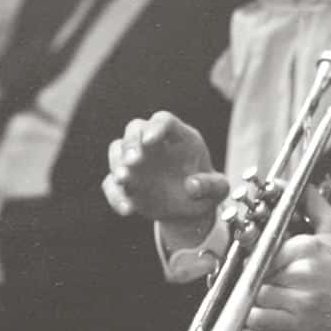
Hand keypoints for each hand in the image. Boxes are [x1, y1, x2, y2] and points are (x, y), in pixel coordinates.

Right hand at [103, 111, 226, 247]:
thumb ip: (213, 186)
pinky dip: (116, 195)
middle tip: (133, 161)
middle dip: (131, 143)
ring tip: (124, 180)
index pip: (164, 121)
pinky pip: (111, 183)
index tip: (149, 141)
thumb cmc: (206, 191)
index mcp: (180, 137)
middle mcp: (154, 145)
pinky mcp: (126, 183)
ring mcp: (137, 162)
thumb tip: (193, 186)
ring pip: (117, 150)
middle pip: (134, 129)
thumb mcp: (218, 190)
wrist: (189, 210)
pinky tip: (128, 209)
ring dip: (117, 163)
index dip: (155, 127)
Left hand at [247, 184, 330, 330]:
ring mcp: (300, 299)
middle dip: (258, 274)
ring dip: (257, 295)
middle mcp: (303, 271)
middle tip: (269, 278)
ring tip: (273, 295)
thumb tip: (295, 184)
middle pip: (256, 269)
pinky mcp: (297, 324)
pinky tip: (269, 312)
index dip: (258, 251)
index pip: (263, 245)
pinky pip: (258, 318)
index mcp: (307, 246)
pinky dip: (256, 317)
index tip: (262, 257)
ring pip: (255, 292)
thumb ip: (313, 204)